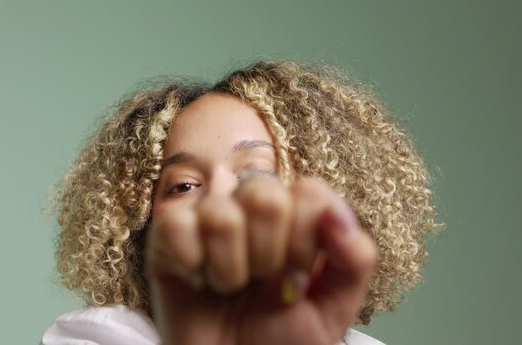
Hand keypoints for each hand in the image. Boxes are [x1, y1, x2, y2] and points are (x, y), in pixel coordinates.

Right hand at [145, 176, 377, 344]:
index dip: (306, 240)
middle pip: (264, 193)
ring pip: (221, 215)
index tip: (297, 279)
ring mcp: (207, 216)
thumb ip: (354, 261)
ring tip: (227, 287)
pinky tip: (197, 280)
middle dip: (268, 255)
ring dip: (228, 269)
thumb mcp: (331, 310)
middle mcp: (250, 207)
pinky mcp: (168, 234)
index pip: (309, 191)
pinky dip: (189, 262)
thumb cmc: (279, 342)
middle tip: (260, 284)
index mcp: (293, 217)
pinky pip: (174, 224)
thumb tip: (338, 215)